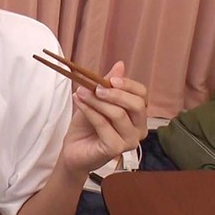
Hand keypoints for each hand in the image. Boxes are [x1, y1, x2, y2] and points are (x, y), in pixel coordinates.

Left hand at [59, 61, 147, 175]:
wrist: (73, 149)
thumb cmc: (87, 126)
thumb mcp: (96, 100)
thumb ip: (108, 84)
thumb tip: (120, 65)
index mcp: (138, 115)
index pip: (142, 95)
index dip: (128, 85)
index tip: (110, 79)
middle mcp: (139, 129)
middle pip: (136, 105)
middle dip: (115, 93)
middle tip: (95, 87)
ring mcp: (130, 141)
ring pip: (118, 114)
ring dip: (97, 101)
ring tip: (81, 92)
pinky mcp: (116, 149)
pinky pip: (104, 125)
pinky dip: (90, 111)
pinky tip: (79, 102)